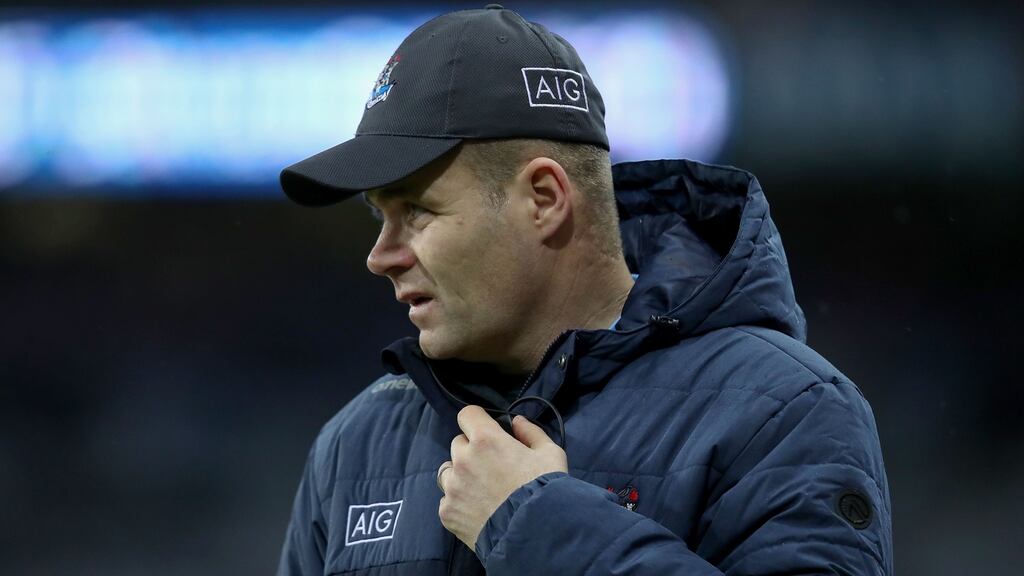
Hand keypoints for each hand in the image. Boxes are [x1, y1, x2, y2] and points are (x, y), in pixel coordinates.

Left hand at [437, 405, 567, 548]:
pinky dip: (459, 502)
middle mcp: (463, 460)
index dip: (477, 421)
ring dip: (461, 475)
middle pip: (458, 444)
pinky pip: (447, 499)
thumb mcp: (550, 454)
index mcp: (486, 440)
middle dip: (472, 450)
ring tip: (482, 490)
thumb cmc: (544, 491)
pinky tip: (478, 510)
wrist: (535, 535)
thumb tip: (517, 422)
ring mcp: (452, 487)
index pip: (467, 415)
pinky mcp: (447, 512)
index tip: (486, 430)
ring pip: (448, 471)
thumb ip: (531, 433)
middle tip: (491, 466)